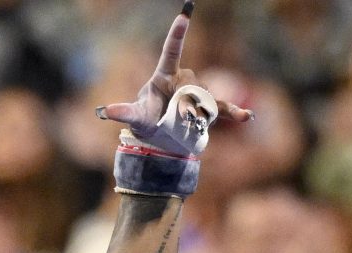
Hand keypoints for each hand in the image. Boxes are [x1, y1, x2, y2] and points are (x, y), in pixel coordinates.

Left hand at [96, 2, 251, 142]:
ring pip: (203, 97)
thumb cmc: (146, 122)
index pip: (172, 51)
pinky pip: (223, 107)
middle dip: (185, 99)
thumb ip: (124, 113)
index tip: (184, 14)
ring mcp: (197, 93)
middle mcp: (183, 79)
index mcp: (164, 76)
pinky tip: (246, 117)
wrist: (161, 139)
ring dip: (195, 113)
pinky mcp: (208, 109)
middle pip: (192, 81)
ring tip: (184, 125)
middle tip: (175, 117)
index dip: (178, 33)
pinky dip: (234, 112)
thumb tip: (105, 112)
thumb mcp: (135, 118)